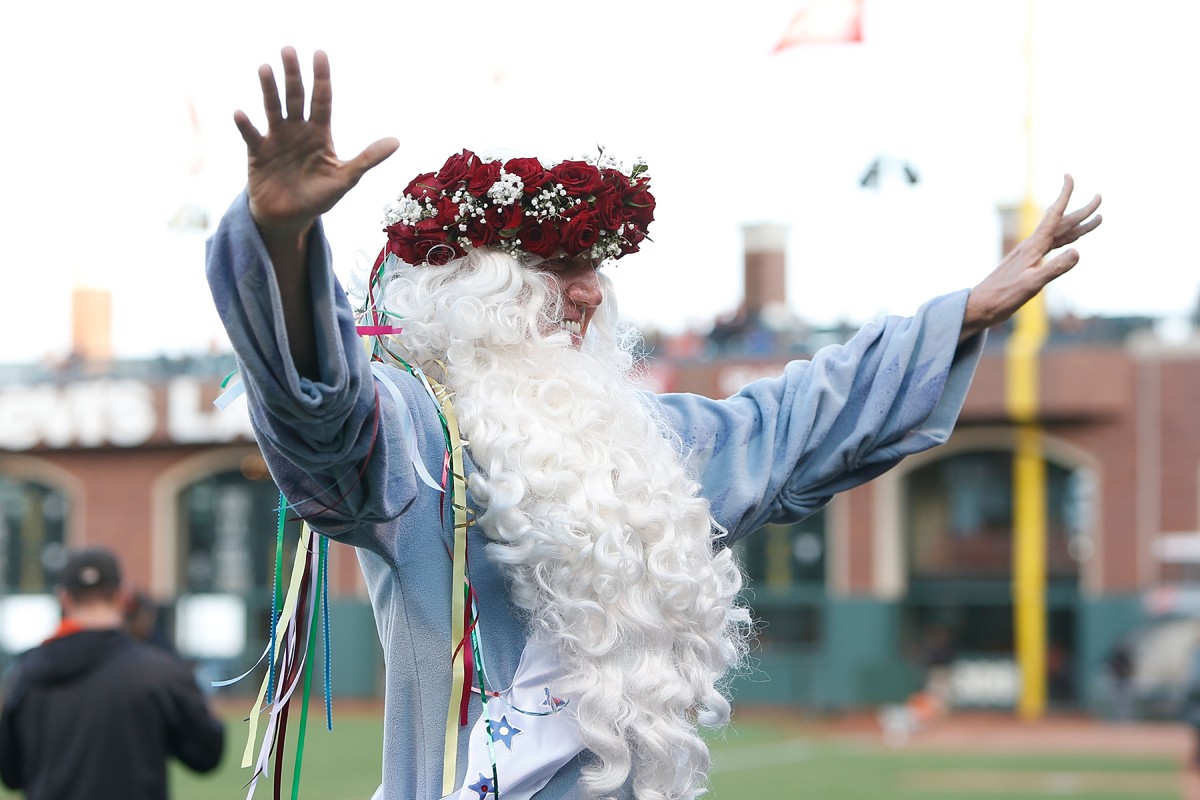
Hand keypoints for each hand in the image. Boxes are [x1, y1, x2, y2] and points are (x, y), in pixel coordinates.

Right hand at [234, 47, 398, 249]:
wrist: (289, 218)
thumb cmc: (318, 197)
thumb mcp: (345, 179)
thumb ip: (367, 159)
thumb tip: (396, 141)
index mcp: (319, 133)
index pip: (322, 100)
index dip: (321, 78)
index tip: (320, 53)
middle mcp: (296, 130)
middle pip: (295, 97)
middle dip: (293, 74)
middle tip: (288, 49)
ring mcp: (275, 139)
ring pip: (273, 109)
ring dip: (269, 90)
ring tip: (266, 68)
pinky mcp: (257, 153)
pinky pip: (251, 136)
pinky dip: (246, 125)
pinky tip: (240, 113)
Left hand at [961, 175, 1101, 339]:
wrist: (981, 307)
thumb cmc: (1003, 297)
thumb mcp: (1031, 285)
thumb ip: (1054, 268)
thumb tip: (1078, 251)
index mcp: (1033, 247)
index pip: (1053, 216)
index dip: (1063, 196)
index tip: (1069, 176)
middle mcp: (1032, 247)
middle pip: (1061, 223)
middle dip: (1081, 211)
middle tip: (1099, 197)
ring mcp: (1029, 255)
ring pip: (1059, 235)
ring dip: (1077, 226)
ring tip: (1096, 219)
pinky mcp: (1027, 265)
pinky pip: (1052, 247)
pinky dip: (1065, 240)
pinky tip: (1070, 243)